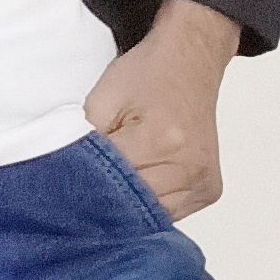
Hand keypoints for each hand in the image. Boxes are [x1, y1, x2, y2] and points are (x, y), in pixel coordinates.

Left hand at [84, 0, 240, 218]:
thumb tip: (70, 181)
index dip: (87, 185)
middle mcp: (189, 166)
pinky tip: (143, 181)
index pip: (111, 185)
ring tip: (121, 179)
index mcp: (160, 141)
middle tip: (92, 182)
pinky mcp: (209, 190)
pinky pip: (172, 213)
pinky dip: (152, 203)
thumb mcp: (102, 99)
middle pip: (134, 207)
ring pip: (153, 217)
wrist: (190, 62)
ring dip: (133, 205)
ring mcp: (203, 182)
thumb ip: (85, 143)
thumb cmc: (148, 75)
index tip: (71, 182)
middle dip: (109, 197)